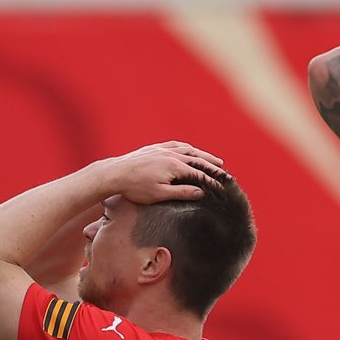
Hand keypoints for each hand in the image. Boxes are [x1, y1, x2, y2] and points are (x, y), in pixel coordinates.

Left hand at [97, 142, 226, 203]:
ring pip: (188, 150)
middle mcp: (170, 154)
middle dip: (212, 164)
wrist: (115, 174)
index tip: (222, 186)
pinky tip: (190, 150)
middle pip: (197, 158)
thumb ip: (182, 192)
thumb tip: (201, 192)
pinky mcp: (154, 148)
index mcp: (174, 166)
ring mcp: (162, 149)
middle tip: (224, 170)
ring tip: (214, 159)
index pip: (199, 172)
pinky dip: (186, 148)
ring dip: (202, 154)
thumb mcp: (160, 194)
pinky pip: (175, 145)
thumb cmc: (136, 188)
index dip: (212, 179)